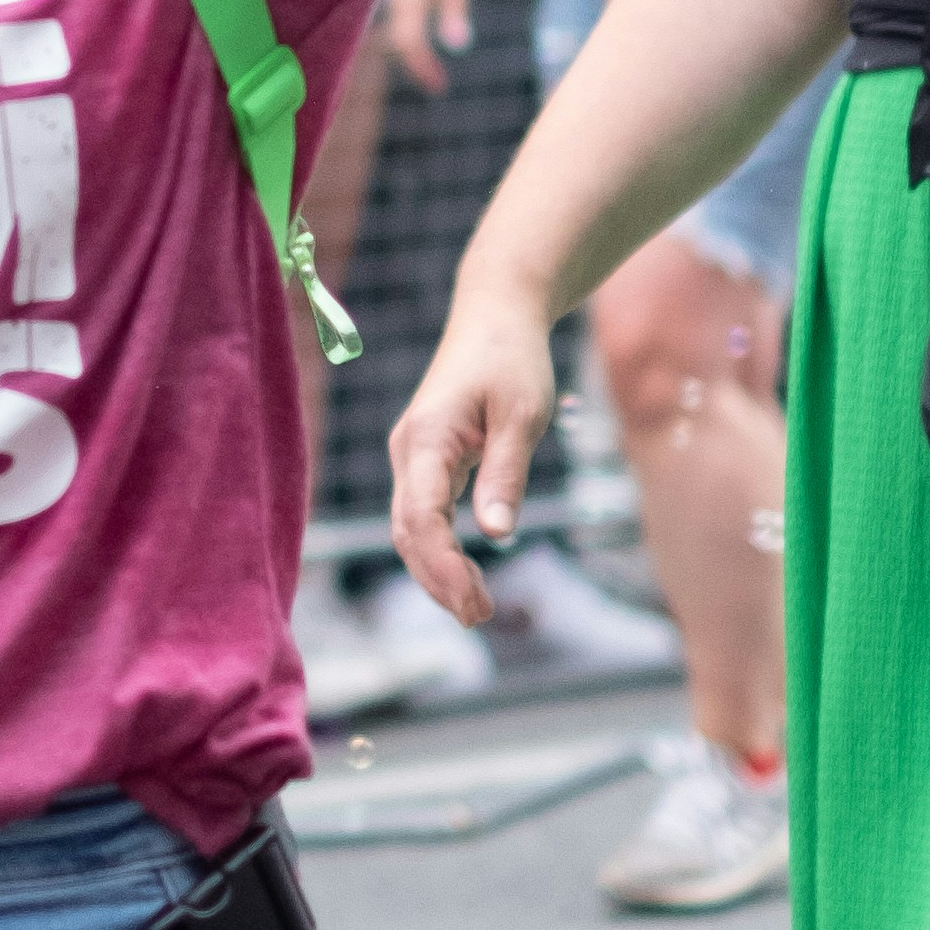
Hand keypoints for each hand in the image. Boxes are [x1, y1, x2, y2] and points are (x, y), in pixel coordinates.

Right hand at [378, 0, 476, 95]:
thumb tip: (457, 45)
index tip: (439, 87)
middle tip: (438, 82)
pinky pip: (399, 16)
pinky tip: (421, 39)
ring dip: (413, 49)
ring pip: (398, 29)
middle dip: (418, 63)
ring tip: (430, 66)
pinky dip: (409, 33)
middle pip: (401, 40)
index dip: (422, 68)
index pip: (409, 44)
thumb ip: (454, 8)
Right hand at [387, 275, 560, 623]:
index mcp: (427, 438)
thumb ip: (505, 473)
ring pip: (410, 528)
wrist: (496, 314)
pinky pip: (423, 515)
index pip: (421, 517)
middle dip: (438, 580)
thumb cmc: (512, 358)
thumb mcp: (522, 414)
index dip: (443, 565)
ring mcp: (413, 457)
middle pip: (407, 532)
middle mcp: (409, 451)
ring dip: (437, 571)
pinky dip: (441, 550)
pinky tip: (467, 574)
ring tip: (477, 608)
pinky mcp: (428, 460)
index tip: (475, 601)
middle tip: (481, 616)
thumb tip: (496, 534)